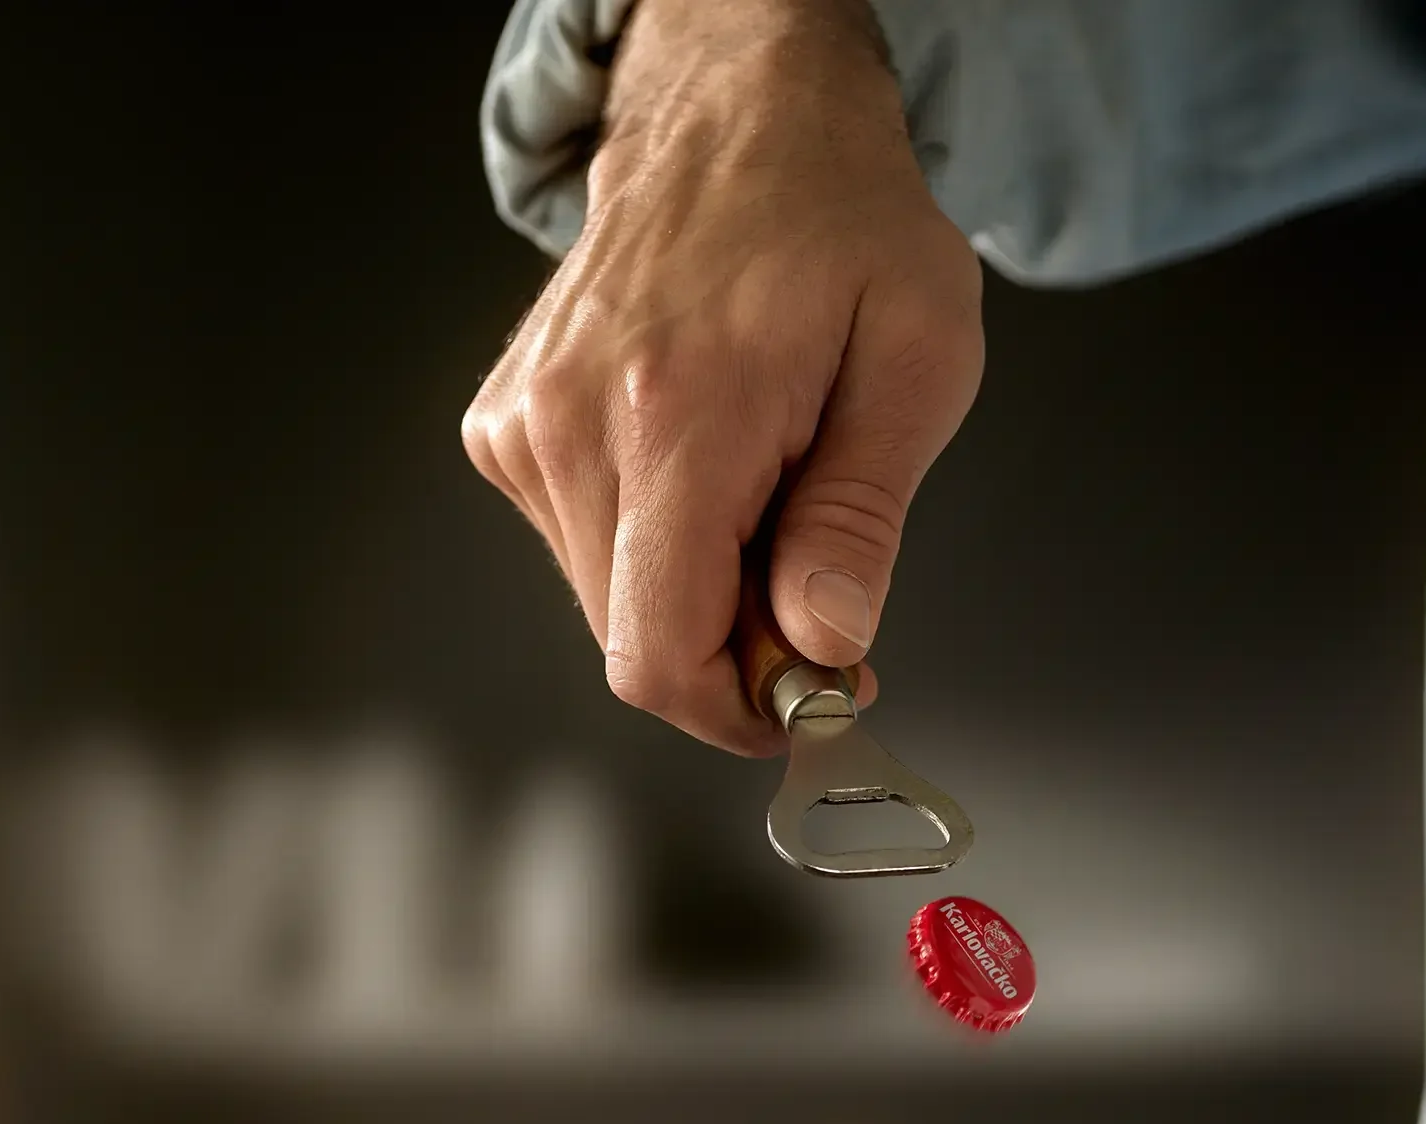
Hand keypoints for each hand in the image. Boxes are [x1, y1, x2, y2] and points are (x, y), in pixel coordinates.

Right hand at [463, 0, 983, 751]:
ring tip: (767, 495)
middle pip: (638, 644)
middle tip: (814, 578)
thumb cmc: (842, 218)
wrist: (740, 110)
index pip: (658, 656)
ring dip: (700, 595)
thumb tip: (822, 639)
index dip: (739, 711)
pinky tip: (710, 471)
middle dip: (736, 649)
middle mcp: (573, 422)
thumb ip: (862, 518)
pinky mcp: (508, 429)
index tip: (812, 691)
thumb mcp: (917, 360)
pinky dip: (657, 547)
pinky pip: (584, 552)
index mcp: (675, 414)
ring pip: (611, 608)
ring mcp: (526, 426)